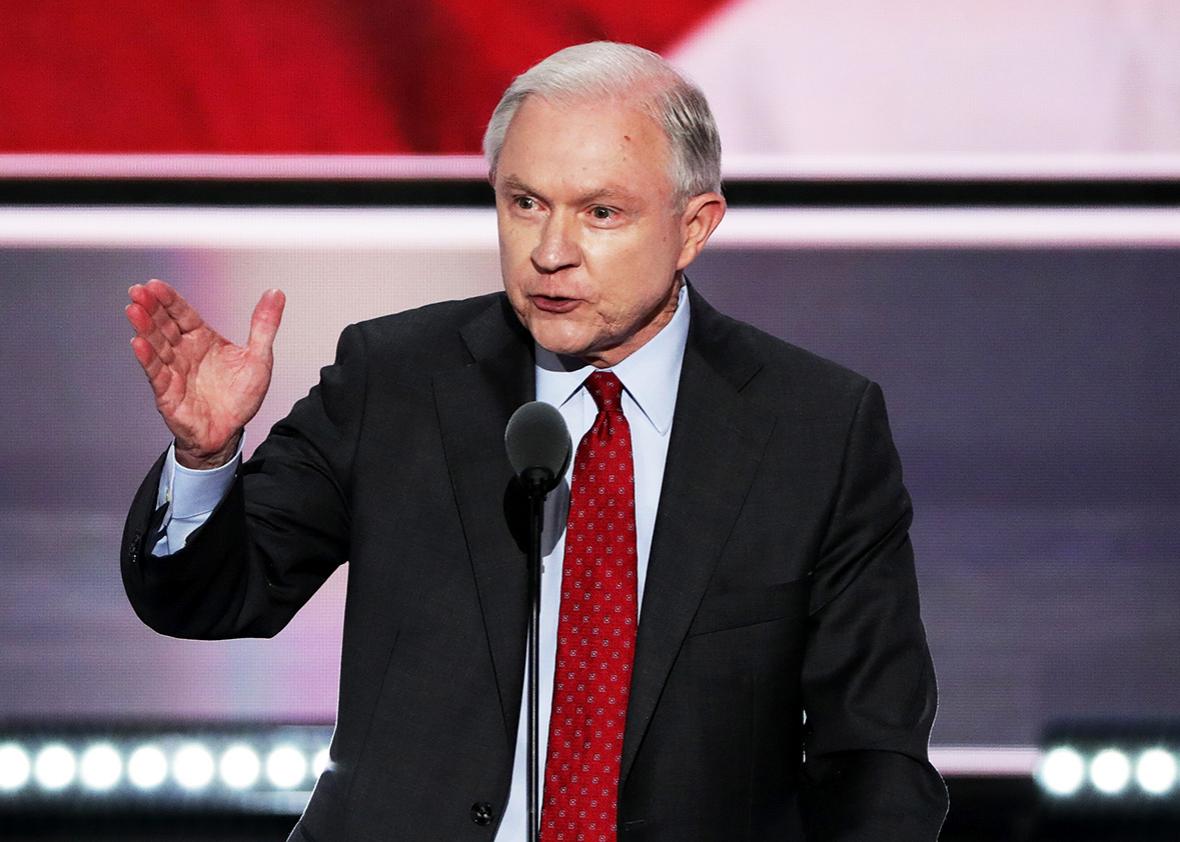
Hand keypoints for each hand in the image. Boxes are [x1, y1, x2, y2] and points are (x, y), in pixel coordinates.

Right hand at [126, 279, 284, 468]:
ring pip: (156, 345)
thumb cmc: (241, 396)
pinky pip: (156, 372)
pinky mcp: (168, 392)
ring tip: (134, 310)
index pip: (182, 314)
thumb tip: (276, 293)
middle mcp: (184, 352)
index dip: (169, 299)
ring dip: (144, 328)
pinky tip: (138, 343)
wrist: (231, 432)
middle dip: (151, 307)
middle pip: (164, 325)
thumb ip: (264, 325)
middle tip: (137, 290)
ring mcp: (174, 371)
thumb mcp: (259, 357)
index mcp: (202, 339)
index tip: (155, 284)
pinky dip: (147, 358)